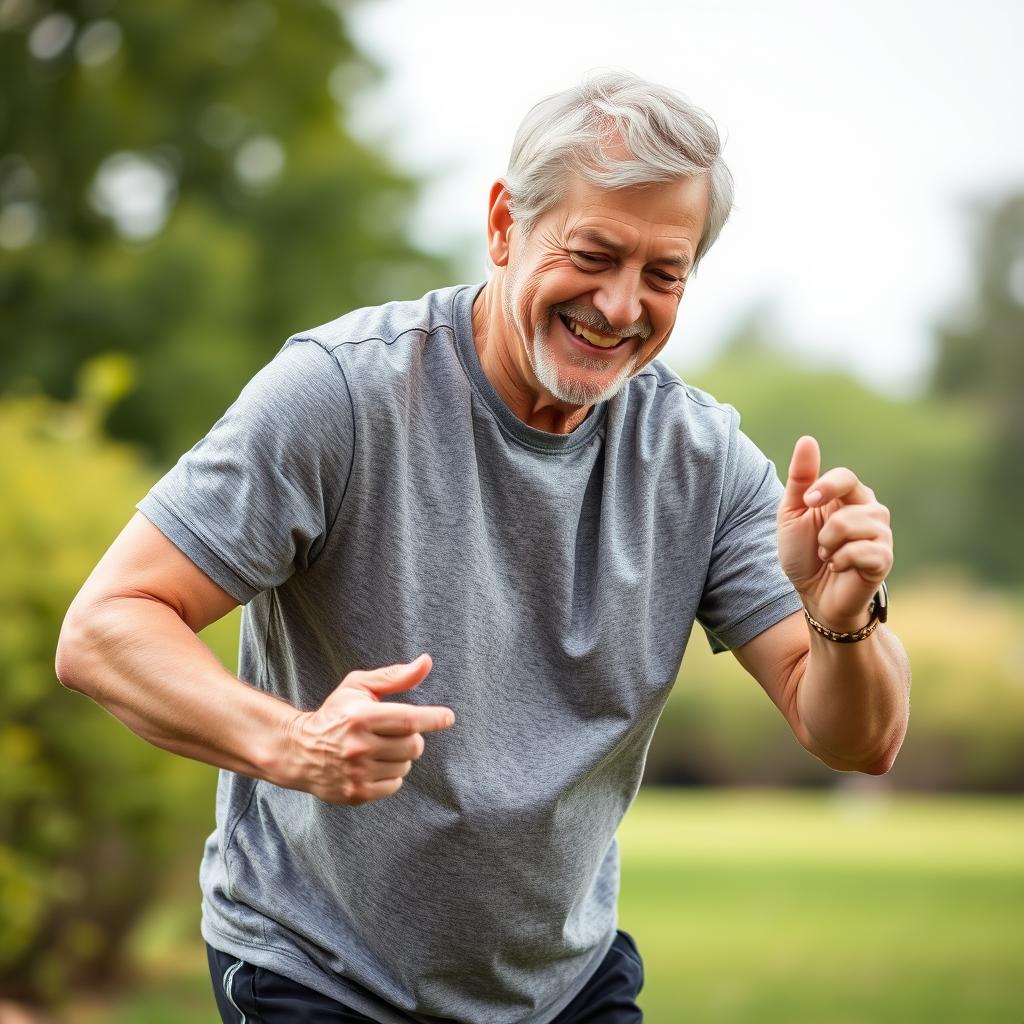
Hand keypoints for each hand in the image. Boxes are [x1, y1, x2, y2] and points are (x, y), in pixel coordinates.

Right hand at [284, 654, 454, 804]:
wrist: (299, 750)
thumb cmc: (335, 713)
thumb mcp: (359, 687)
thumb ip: (394, 676)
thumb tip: (426, 661)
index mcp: (361, 717)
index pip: (409, 719)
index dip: (434, 718)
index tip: (448, 717)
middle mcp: (359, 747)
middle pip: (414, 746)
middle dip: (412, 737)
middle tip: (394, 732)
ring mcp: (357, 773)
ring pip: (406, 766)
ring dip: (400, 757)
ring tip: (378, 748)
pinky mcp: (357, 793)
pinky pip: (395, 785)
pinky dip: (390, 775)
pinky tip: (372, 765)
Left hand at [778, 436, 892, 632]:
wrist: (813, 595)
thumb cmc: (803, 553)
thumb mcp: (793, 513)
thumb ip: (801, 478)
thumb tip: (807, 439)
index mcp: (850, 497)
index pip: (845, 476)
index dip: (825, 486)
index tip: (807, 502)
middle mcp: (871, 511)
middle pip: (850, 497)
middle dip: (823, 523)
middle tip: (819, 544)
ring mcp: (882, 534)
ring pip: (853, 523)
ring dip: (828, 544)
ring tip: (829, 557)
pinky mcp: (884, 559)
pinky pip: (863, 550)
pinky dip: (840, 560)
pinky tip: (840, 568)